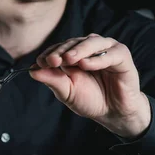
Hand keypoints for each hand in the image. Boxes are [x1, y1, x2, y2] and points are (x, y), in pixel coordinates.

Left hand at [31, 33, 150, 137]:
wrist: (113, 113)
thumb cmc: (91, 100)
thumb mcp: (67, 92)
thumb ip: (52, 80)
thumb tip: (32, 71)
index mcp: (75, 54)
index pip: (60, 48)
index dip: (50, 53)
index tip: (41, 63)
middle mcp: (90, 48)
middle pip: (74, 42)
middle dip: (62, 51)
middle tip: (53, 60)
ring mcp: (107, 50)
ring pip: (92, 42)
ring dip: (78, 50)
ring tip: (68, 59)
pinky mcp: (122, 56)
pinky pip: (110, 53)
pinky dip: (97, 59)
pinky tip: (86, 64)